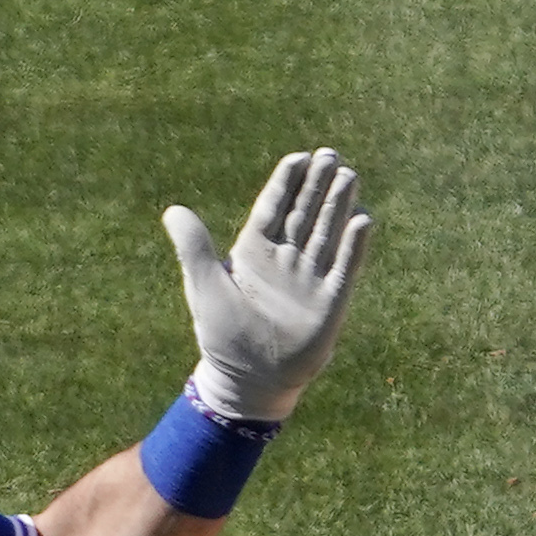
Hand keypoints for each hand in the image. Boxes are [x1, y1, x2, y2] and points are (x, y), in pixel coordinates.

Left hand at [164, 148, 370, 423]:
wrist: (249, 381)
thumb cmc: (223, 337)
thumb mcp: (205, 288)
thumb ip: (194, 248)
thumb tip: (172, 210)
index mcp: (254, 253)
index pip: (274, 208)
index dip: (287, 182)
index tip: (299, 156)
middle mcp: (285, 260)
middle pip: (305, 212)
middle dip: (317, 184)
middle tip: (330, 154)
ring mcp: (310, 278)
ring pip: (328, 231)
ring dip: (338, 204)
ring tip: (348, 174)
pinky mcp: (331, 300)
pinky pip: (346, 266)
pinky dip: (354, 244)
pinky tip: (363, 219)